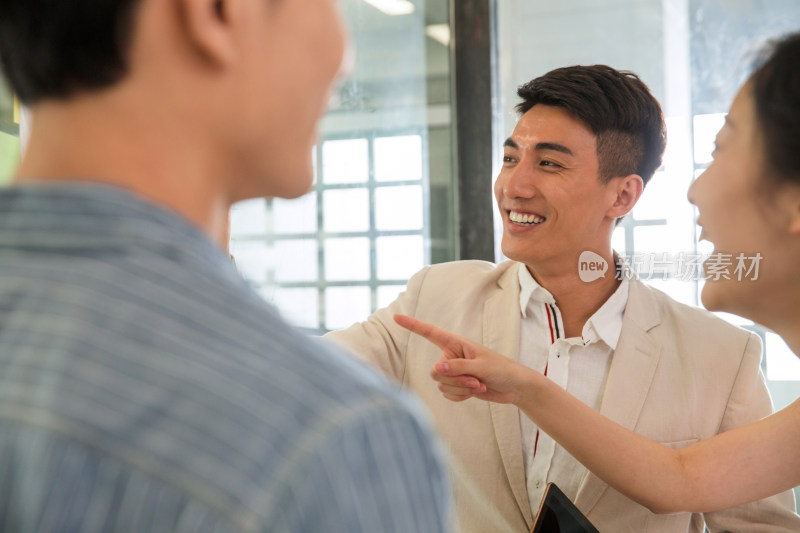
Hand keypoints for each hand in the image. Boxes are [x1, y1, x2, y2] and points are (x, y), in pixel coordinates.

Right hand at [393, 314, 535, 404]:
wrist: (514, 387)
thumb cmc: (502, 370)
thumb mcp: (481, 366)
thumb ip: (458, 367)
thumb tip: (436, 369)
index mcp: (456, 343)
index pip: (430, 333)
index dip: (413, 325)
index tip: (396, 318)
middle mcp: (451, 356)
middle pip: (436, 371)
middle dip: (455, 379)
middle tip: (475, 379)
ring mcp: (453, 372)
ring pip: (441, 385)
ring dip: (460, 388)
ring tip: (478, 384)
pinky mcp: (456, 386)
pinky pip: (447, 394)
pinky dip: (461, 396)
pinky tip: (474, 391)